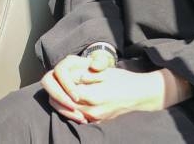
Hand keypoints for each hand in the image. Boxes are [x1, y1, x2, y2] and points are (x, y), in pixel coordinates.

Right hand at [41, 55, 95, 123]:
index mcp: (68, 62)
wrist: (100, 76)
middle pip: (47, 82)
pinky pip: (56, 105)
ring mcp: (57, 84)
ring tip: (80, 117)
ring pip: (50, 96)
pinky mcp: (59, 95)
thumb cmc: (100, 68)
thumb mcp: (103, 62)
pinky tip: (81, 119)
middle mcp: (59, 72)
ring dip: (62, 108)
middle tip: (73, 107)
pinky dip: (66, 113)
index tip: (77, 97)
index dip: (66, 84)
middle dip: (59, 97)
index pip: (60, 71)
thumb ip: (101, 62)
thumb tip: (93, 66)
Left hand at [43, 56, 191, 124]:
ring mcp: (97, 118)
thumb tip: (71, 76)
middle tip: (54, 87)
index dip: (61, 85)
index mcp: (94, 96)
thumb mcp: (103, 72)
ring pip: (71, 114)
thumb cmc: (122, 79)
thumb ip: (85, 75)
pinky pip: (80, 118)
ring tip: (59, 94)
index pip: (67, 93)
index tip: (58, 78)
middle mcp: (94, 110)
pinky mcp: (99, 121)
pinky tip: (70, 103)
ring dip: (63, 105)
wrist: (139, 94)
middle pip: (66, 106)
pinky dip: (72, 111)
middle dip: (58, 96)